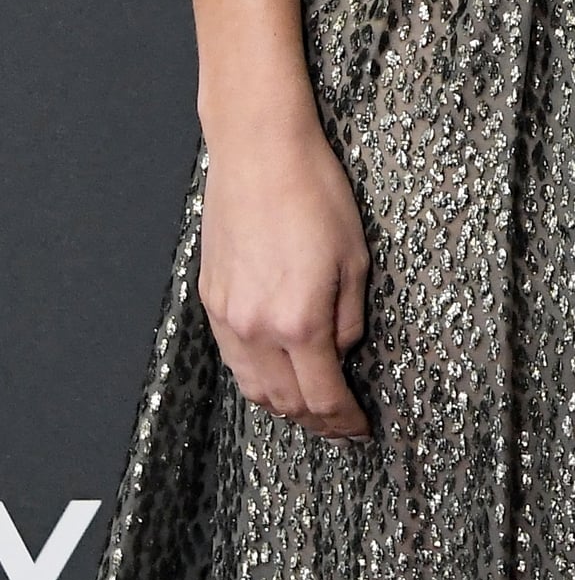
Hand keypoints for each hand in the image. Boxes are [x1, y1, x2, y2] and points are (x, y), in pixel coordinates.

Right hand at [198, 109, 371, 436]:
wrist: (260, 152)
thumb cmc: (314, 192)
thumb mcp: (356, 257)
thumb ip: (350, 317)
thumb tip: (342, 351)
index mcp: (300, 321)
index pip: (323, 396)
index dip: (345, 421)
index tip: (360, 428)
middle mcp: (257, 328)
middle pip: (285, 402)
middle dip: (316, 420)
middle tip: (340, 424)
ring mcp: (228, 316)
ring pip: (253, 387)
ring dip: (283, 405)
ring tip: (310, 406)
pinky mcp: (211, 299)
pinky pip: (232, 357)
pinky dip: (255, 376)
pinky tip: (274, 370)